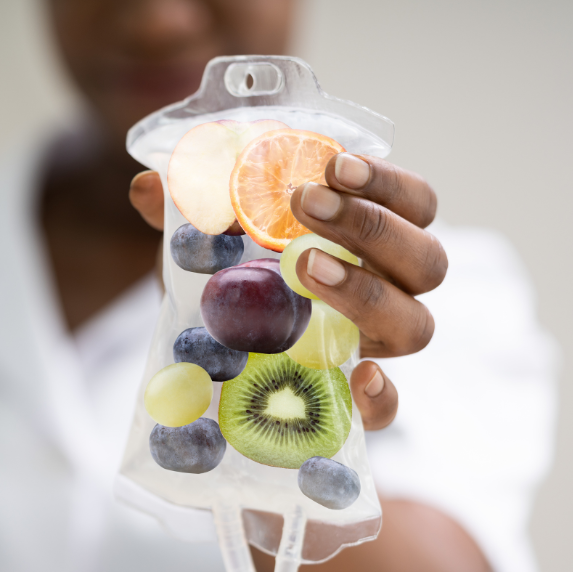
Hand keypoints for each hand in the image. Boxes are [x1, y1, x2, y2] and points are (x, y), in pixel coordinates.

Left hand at [129, 155, 445, 431]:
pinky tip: (359, 375)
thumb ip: (188, 215)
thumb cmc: (224, 283)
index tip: (335, 163)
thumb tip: (147, 187)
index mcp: (369, 243)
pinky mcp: (349, 403)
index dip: (387, 183)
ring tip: (304, 268)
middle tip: (306, 204)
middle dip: (371, 225)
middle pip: (425, 260)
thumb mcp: (206, 244)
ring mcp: (372, 348)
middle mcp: (386, 291)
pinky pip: (390, 408)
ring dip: (367, 291)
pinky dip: (382, 396)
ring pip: (415, 325)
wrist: (204, 357)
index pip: (415, 204)